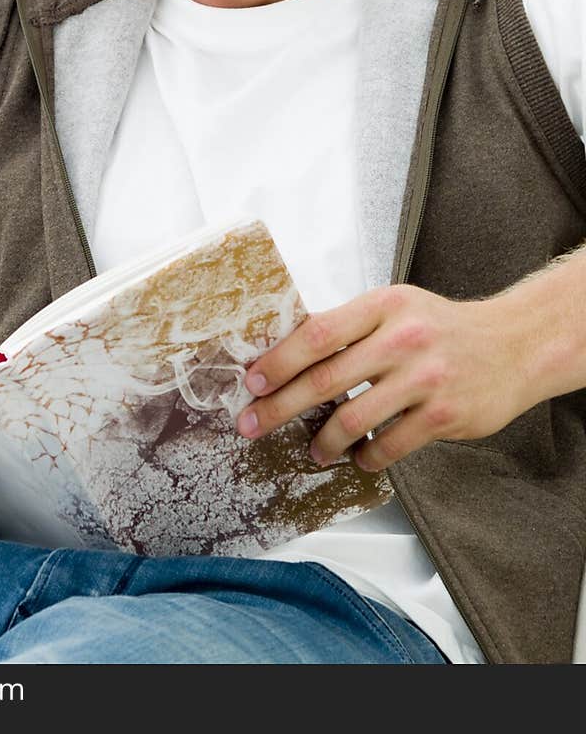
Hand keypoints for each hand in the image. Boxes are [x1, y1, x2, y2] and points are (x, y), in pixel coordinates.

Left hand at [236, 284, 541, 470]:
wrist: (513, 345)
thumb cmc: (440, 328)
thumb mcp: (394, 308)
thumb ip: (349, 327)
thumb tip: (286, 351)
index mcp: (382, 306)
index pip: (317, 334)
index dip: (279, 361)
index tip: (252, 383)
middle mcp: (402, 338)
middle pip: (325, 378)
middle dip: (280, 406)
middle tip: (253, 424)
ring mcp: (425, 378)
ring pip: (353, 419)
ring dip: (324, 441)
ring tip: (314, 450)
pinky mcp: (445, 415)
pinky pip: (389, 445)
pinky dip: (366, 457)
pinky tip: (359, 458)